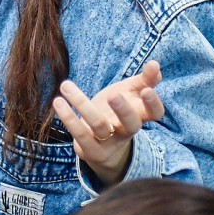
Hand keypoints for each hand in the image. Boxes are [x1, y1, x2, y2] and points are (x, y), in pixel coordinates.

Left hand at [53, 60, 164, 186]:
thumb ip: (144, 80)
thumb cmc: (117, 112)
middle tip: (113, 95)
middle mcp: (126, 132)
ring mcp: (109, 142)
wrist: (103, 145)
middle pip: (131, 125)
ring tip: (65, 85)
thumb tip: (155, 64)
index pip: (155, 114)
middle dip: (123, 111)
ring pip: (99, 126)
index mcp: (140, 116)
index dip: (153, 104)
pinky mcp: (90, 149)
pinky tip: (58, 102)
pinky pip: (80, 135)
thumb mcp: (130, 93)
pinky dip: (68, 119)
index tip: (146, 90)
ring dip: (82, 105)